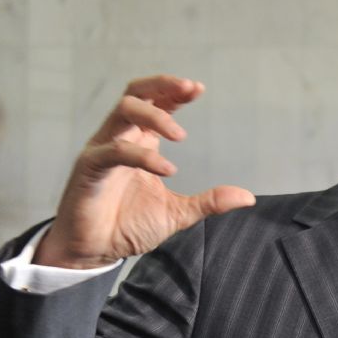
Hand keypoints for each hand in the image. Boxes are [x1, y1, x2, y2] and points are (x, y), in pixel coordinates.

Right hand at [33, 75, 254, 268]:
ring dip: (156, 116)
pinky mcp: (90, 168)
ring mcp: (103, 150)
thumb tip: (248, 197)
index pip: (157, 103)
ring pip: (124, 110)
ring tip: (181, 136)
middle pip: (136, 93)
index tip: (199, 88)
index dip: (175, 91)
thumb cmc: (129, 226)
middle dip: (163, 85)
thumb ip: (210, 202)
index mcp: (141, 142)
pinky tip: (167, 170)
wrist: (95, 251)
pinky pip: (115, 151)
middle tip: (190, 89)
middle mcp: (121, 138)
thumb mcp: (178, 213)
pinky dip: (144, 157)